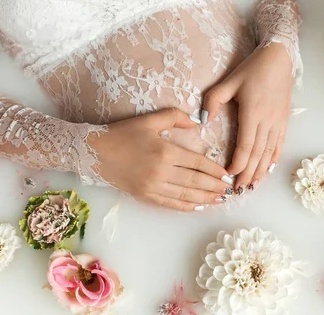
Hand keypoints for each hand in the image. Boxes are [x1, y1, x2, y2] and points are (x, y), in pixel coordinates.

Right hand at [87, 108, 232, 210]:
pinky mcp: (144, 196)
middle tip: (230, 190)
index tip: (226, 175)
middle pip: (195, 182)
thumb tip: (197, 121)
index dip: (214, 170)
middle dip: (214, 187)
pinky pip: (170, 204)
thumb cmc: (123, 134)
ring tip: (219, 200)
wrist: (94, 153)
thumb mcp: (149, 120)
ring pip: (185, 196)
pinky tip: (198, 207)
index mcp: (165, 151)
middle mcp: (161, 172)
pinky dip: (186, 207)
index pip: (197, 163)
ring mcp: (152, 187)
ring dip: (205, 199)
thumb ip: (175, 117)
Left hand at [202, 42, 293, 192]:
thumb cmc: (252, 69)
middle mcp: (267, 121)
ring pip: (270, 152)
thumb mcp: (229, 81)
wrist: (278, 59)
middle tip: (239, 190)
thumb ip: (213, 101)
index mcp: (252, 113)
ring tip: (253, 185)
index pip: (246, 146)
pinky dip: (273, 159)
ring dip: (261, 170)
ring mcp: (278, 122)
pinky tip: (268, 169)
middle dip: (248, 174)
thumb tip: (201, 120)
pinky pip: (279, 144)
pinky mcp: (284, 121)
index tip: (229, 175)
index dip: (238, 163)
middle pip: (258, 154)